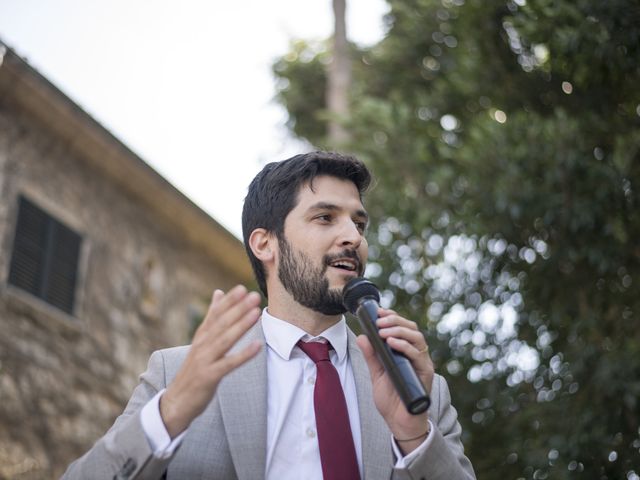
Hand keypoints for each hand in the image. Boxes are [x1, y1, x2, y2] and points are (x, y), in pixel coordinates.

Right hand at [160, 285, 261, 437]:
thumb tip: (218, 292)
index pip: (216, 314)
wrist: (176, 401)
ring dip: (241, 325)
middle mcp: (202, 345)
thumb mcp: (201, 341)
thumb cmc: (193, 370)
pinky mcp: (209, 376)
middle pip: (221, 324)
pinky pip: (229, 364)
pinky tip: (257, 346)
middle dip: (238, 308)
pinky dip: (243, 355)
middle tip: (253, 295)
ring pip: (225, 340)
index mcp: (202, 336)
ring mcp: (205, 360)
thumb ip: (211, 317)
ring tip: (256, 312)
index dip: (229, 301)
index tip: (243, 288)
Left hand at [356, 308, 433, 453]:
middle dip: (395, 320)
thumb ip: (371, 356)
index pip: (402, 327)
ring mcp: (421, 363)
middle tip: (379, 320)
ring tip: (383, 331)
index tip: (379, 312)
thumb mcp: (376, 374)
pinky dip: (405, 346)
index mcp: (405, 352)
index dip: (393, 317)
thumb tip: (362, 336)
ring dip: (399, 330)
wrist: (399, 422)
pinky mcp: (425, 373)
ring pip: (417, 338)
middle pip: (411, 328)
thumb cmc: (391, 399)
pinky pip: (418, 355)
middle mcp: (416, 355)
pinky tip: (392, 343)